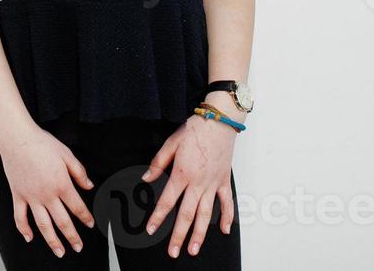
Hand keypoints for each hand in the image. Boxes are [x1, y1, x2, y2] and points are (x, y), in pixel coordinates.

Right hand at [0, 124, 96, 257]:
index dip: (86, 218)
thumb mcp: (67, 154)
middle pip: (62, 222)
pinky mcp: (18, 195)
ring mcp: (31, 197)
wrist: (17, 138)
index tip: (91, 225)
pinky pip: (20, 217)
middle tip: (78, 247)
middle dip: (72, 237)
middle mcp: (47, 195)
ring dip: (52, 241)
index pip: (77, 207)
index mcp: (61, 184)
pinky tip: (29, 238)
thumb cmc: (42, 143)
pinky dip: (23, 230)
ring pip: (43, 225)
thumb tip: (90, 186)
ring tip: (60, 252)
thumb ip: (79, 172)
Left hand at [139, 111, 236, 257]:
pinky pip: (227, 203)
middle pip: (187, 215)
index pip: (167, 201)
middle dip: (179, 235)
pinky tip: (224, 231)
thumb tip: (146, 179)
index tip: (151, 230)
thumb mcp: (171, 143)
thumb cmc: (195, 129)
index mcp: (181, 173)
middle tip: (173, 252)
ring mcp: (213, 184)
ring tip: (193, 249)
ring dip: (200, 234)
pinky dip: (227, 218)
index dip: (158, 217)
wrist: (219, 121)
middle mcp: (198, 183)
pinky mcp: (224, 181)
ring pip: (206, 214)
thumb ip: (158, 163)